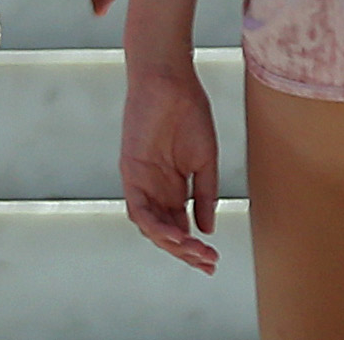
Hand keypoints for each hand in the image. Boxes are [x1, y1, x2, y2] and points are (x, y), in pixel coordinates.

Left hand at [120, 57, 220, 272]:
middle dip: (186, 251)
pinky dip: (156, 225)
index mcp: (173, 187)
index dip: (194, 247)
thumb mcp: (204, 160)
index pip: (180, 227)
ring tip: (194, 251)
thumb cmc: (189, 112)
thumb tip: (207, 229)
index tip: (213, 262)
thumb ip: (204, 195)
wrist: (170, 80)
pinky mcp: (130, 173)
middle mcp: (155, 189)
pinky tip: (176, 234)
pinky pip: (139, 208)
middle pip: (166, 232)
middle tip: (207, 262)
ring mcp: (141, 183)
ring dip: (172, 243)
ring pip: (151, 226)